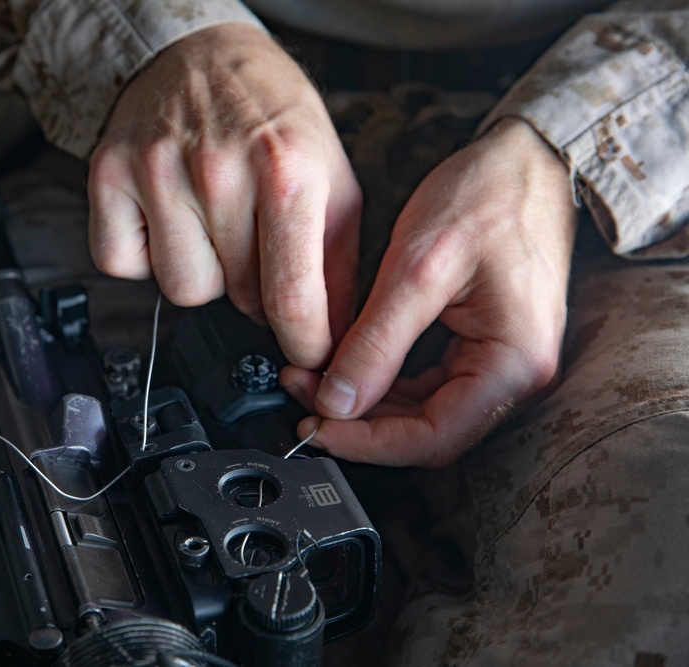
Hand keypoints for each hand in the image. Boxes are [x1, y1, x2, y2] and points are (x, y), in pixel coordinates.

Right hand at [88, 24, 361, 368]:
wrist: (203, 54)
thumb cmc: (272, 117)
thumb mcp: (332, 179)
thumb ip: (337, 264)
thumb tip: (332, 342)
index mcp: (287, 169)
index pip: (291, 295)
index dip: (304, 344)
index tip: (309, 359)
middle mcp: (218, 169)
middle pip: (237, 298)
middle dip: (254, 288)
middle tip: (254, 239)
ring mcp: (156, 170)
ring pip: (182, 289)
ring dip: (202, 270)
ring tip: (210, 223)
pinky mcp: (109, 174)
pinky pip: (125, 267)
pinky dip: (146, 255)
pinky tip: (167, 216)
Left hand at [281, 118, 578, 466]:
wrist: (528, 156)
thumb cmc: (490, 195)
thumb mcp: (418, 267)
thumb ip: (376, 343)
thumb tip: (338, 402)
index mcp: (513, 362)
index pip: (434, 436)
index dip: (368, 442)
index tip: (318, 427)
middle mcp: (513, 373)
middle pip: (425, 429)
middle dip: (357, 419)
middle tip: (300, 393)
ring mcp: (498, 360)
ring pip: (420, 408)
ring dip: (364, 399)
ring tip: (310, 375)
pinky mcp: (479, 344)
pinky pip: (425, 380)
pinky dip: (381, 376)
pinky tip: (344, 362)